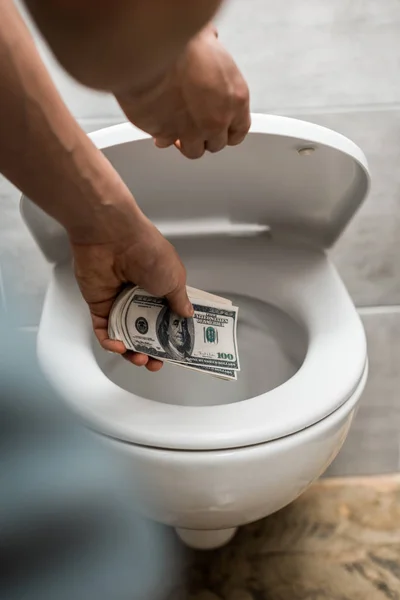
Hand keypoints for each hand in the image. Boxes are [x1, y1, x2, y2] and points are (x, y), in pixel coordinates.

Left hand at [69, 196, 191, 371]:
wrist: (113, 238)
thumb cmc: (149, 254)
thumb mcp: (174, 278)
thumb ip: (179, 301)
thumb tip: (187, 315)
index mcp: (160, 289)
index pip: (167, 319)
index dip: (172, 338)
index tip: (176, 352)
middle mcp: (140, 297)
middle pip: (146, 332)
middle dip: (152, 351)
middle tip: (156, 363)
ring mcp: (119, 303)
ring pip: (125, 335)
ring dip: (132, 351)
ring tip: (139, 359)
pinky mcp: (99, 305)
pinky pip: (104, 330)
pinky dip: (110, 342)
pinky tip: (119, 347)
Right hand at [116, 25, 249, 158]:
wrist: (153, 49)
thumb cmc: (182, 44)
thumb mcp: (210, 44)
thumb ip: (212, 55)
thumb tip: (209, 41)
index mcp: (235, 100)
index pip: (239, 131)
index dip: (227, 131)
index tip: (220, 129)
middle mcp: (216, 121)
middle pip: (216, 144)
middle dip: (205, 136)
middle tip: (194, 124)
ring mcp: (191, 132)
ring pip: (193, 150)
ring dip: (185, 141)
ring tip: (175, 129)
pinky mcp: (166, 135)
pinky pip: (165, 142)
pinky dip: (160, 134)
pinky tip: (156, 122)